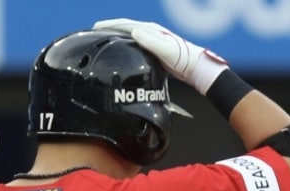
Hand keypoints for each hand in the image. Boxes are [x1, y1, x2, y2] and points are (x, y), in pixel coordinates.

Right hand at [93, 18, 227, 93]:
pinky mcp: (153, 50)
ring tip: (104, 41)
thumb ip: (150, 41)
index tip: (96, 28)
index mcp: (150, 30)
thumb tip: (135, 32)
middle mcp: (150, 32)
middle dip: (109, 29)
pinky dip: (124, 44)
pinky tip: (121, 52)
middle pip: (125, 27)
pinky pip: (134, 44)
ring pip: (129, 35)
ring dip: (116, 36)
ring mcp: (152, 40)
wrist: (194, 66)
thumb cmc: (182, 58)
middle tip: (95, 33)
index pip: (125, 24)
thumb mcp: (166, 50)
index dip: (110, 26)